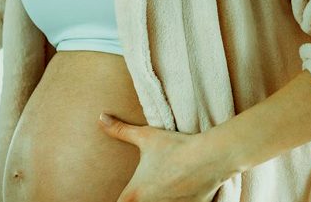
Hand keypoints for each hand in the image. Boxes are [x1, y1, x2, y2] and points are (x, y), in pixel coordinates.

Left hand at [98, 112, 226, 201]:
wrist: (209, 157)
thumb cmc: (175, 147)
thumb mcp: (145, 137)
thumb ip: (120, 131)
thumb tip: (101, 118)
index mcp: (133, 195)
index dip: (122, 199)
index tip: (128, 192)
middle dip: (140, 197)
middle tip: (152, 182)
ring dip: (159, 199)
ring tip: (167, 184)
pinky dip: (175, 201)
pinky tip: (181, 189)